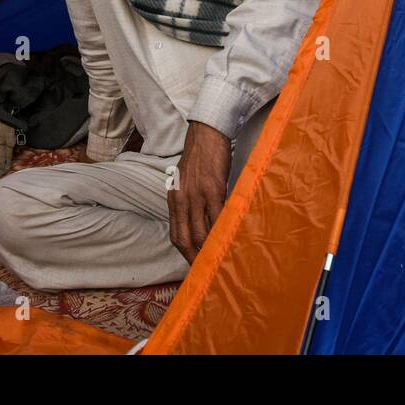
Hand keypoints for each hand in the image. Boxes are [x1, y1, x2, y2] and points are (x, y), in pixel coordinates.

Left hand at [167, 121, 230, 264]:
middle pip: (185, 239)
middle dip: (195, 258)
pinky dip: (222, 231)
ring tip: (220, 260)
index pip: (175, 235)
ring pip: (200, 232)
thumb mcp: (186, 181)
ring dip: (209, 249)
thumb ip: (189, 202)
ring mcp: (196, 195)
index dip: (184, 253)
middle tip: (208, 271)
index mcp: (174, 199)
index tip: (194, 265)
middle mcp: (181, 200)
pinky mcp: (212, 189)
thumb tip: (198, 222)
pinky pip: (217, 217)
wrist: (207, 133)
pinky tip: (230, 239)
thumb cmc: (200, 158)